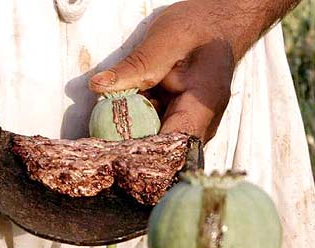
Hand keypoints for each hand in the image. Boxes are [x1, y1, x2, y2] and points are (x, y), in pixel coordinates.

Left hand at [89, 0, 299, 142]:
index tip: (108, 150)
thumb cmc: (199, 30)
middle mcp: (202, 124)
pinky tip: (121, 113)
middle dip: (130, 144)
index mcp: (201, 108)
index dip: (139, 152)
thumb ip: (136, 67)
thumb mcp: (166, 41)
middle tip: (97, 140)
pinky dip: (138, 122)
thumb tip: (99, 86)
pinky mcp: (182, 120)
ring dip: (132, 134)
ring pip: (158, 141)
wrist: (216, 28)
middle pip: (163, 150)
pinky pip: (158, 129)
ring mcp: (192, 124)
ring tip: (106, 126)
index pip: (170, 146)